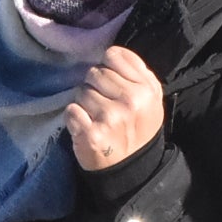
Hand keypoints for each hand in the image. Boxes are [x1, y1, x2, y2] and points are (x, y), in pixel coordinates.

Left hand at [64, 44, 163, 171]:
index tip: (108, 82)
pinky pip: (71, 110)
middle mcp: (131, 100)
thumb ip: (137, 73)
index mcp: (147, 88)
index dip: (106, 67)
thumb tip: (111, 52)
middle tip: (101, 104)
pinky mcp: (92, 133)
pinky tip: (85, 128)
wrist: (132, 169)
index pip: (113, 55)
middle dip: (94, 86)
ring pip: (81, 91)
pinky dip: (74, 119)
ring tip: (95, 117)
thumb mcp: (150, 99)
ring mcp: (110, 117)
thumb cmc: (138, 128)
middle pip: (95, 72)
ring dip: (83, 103)